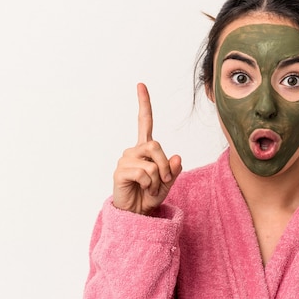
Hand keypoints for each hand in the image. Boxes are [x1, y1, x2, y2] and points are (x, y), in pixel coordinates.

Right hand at [112, 83, 181, 214]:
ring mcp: (125, 160)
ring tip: (151, 188)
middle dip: (166, 166)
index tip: (141, 85)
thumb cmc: (150, 196)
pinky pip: (144, 174)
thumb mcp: (169, 183)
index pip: (144, 122)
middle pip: (156, 146)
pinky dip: (149, 185)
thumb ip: (175, 170)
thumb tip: (177, 157)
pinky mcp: (120, 172)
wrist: (136, 214)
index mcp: (145, 149)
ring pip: (152, 162)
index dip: (144, 104)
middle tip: (164, 181)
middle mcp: (134, 151)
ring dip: (158, 178)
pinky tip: (142, 189)